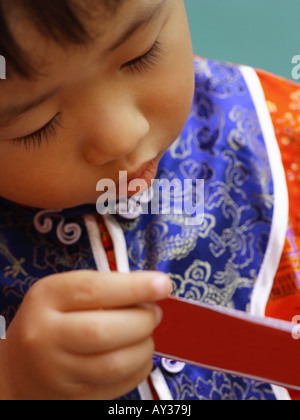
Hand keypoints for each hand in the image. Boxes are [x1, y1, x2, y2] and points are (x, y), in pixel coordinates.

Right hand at [0, 270, 171, 399]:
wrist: (18, 368)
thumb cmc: (49, 320)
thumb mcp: (64, 291)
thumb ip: (104, 286)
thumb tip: (151, 289)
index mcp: (46, 299)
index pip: (93, 291)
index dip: (134, 287)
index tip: (162, 284)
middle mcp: (47, 336)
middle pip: (104, 331)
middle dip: (142, 320)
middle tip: (154, 312)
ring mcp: (58, 372)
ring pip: (115, 364)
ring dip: (144, 346)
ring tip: (145, 333)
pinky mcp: (74, 397)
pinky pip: (119, 385)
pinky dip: (139, 367)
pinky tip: (137, 354)